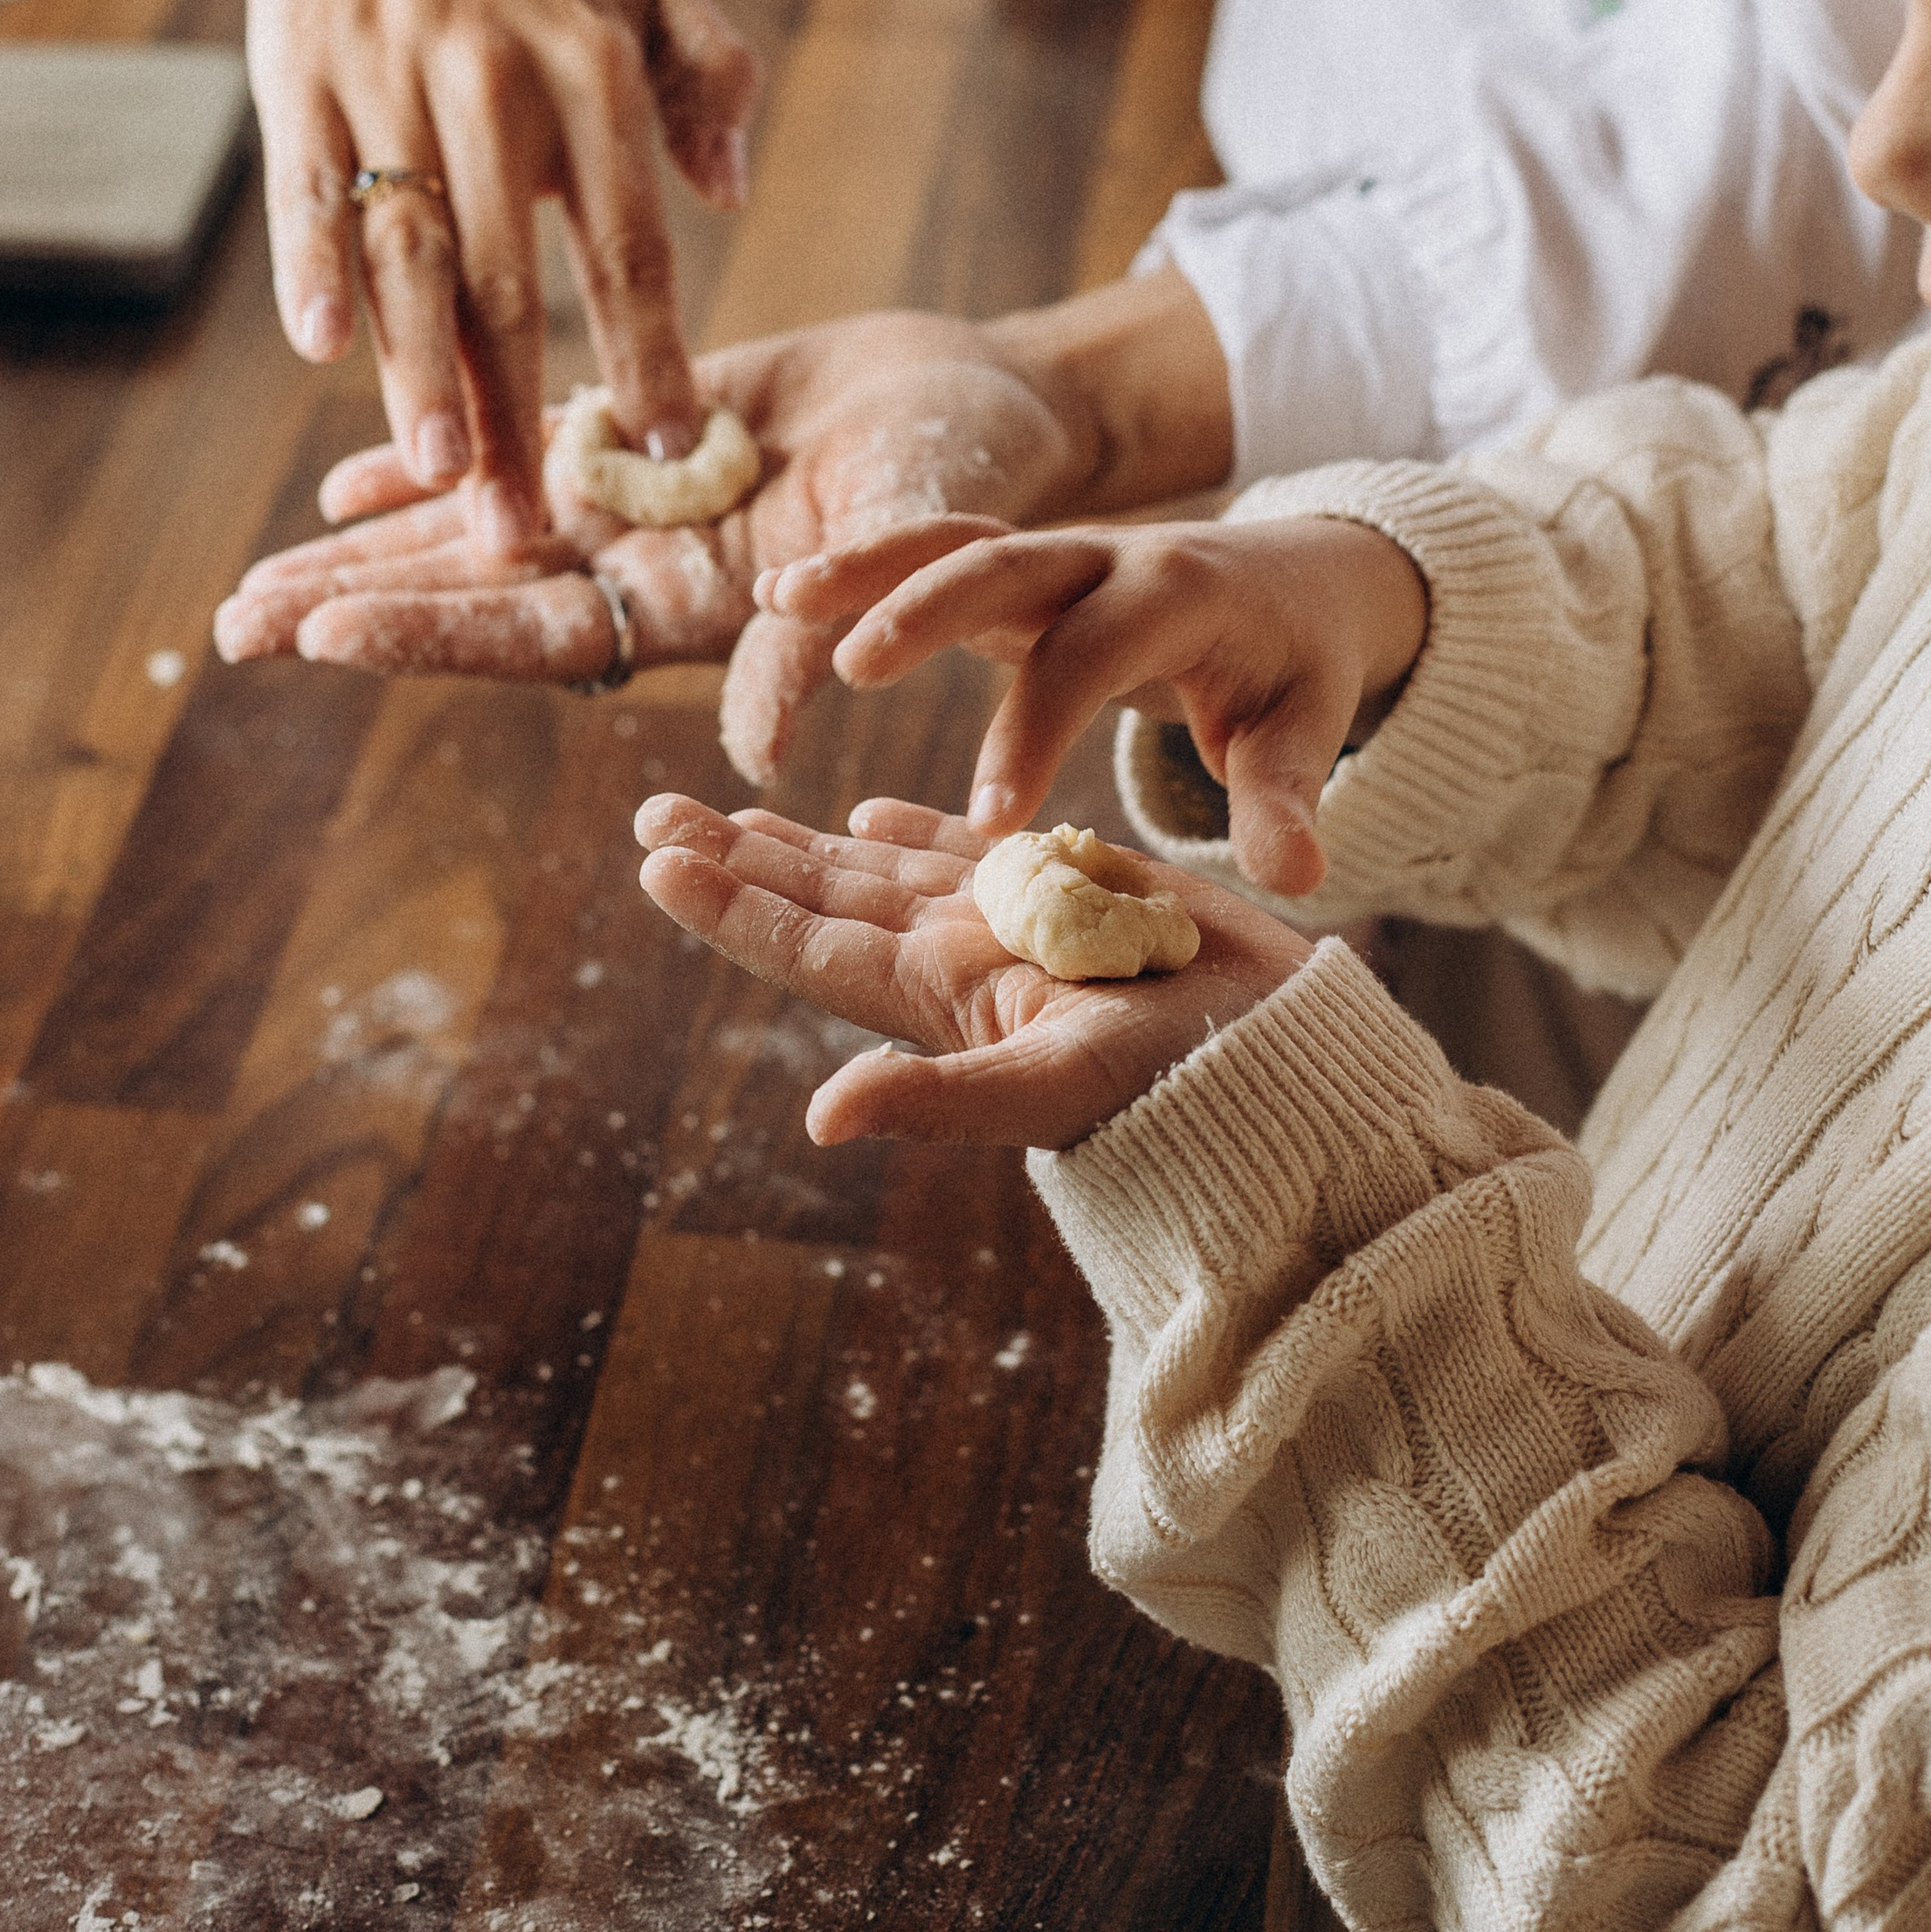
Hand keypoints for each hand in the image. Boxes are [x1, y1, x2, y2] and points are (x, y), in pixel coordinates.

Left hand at [214, 313, 1085, 780]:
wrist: (992, 407)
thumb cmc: (977, 482)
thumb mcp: (916, 546)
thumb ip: (828, 633)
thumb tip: (758, 753)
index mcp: (698, 607)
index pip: (542, 633)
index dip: (437, 631)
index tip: (324, 634)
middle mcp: (647, 569)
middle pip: (481, 595)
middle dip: (361, 605)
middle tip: (234, 625)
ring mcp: (636, 505)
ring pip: (480, 530)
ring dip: (371, 553)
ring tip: (253, 581)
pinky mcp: (638, 435)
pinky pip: (523, 450)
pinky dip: (445, 461)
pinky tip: (350, 480)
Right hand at [250, 0, 759, 538]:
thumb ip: (713, 81)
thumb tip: (727, 195)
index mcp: (594, 68)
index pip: (627, 239)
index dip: (646, 348)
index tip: (669, 442)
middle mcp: (494, 78)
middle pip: (508, 275)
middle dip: (519, 409)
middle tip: (529, 524)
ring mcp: (389, 75)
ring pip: (408, 246)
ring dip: (420, 368)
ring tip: (437, 469)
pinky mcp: (299, 70)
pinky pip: (307, 185)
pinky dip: (311, 263)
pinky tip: (320, 345)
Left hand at [634, 794, 1309, 1149]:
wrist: (1277, 1057)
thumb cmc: (1173, 1085)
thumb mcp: (1047, 1092)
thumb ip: (937, 1101)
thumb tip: (821, 1119)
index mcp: (939, 994)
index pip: (810, 942)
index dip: (731, 905)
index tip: (655, 860)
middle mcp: (958, 957)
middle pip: (823, 897)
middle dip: (738, 858)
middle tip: (652, 813)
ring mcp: (1009, 925)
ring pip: (882, 871)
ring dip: (805, 842)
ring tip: (731, 812)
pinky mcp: (1069, 895)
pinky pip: (973, 855)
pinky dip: (920, 833)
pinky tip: (869, 816)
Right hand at [759, 514, 1428, 893]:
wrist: (1301, 576)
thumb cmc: (1296, 669)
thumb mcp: (1306, 730)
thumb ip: (1286, 801)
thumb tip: (1298, 879)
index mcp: (1177, 596)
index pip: (1092, 656)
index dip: (1037, 731)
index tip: (990, 824)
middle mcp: (1106, 557)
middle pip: (1007, 566)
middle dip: (931, 609)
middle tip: (857, 671)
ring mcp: (1057, 552)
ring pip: (952, 542)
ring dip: (868, 566)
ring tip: (779, 602)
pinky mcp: (1021, 565)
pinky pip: (933, 549)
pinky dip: (862, 564)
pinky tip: (778, 597)